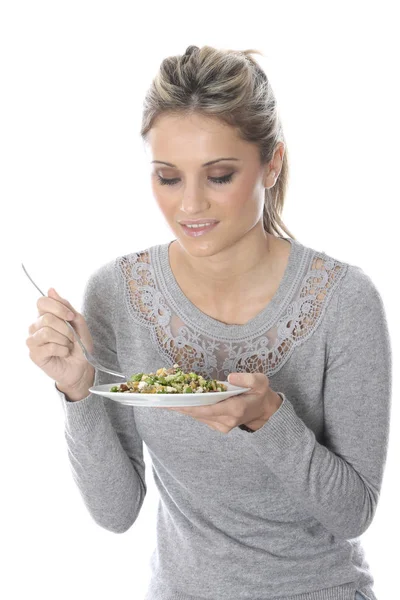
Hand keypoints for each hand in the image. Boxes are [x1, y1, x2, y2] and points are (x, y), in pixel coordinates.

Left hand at [159, 372, 282, 433]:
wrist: (264, 411)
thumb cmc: (260, 393)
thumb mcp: (260, 381)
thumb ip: (247, 379)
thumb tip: (230, 377)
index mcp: (235, 409)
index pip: (207, 409)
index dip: (189, 406)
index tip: (174, 402)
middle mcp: (226, 421)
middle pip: (197, 414)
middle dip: (179, 406)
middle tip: (159, 399)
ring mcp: (221, 425)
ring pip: (197, 416)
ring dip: (181, 408)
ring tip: (163, 399)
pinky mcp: (218, 425)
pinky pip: (200, 417)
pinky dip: (189, 409)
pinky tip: (177, 402)